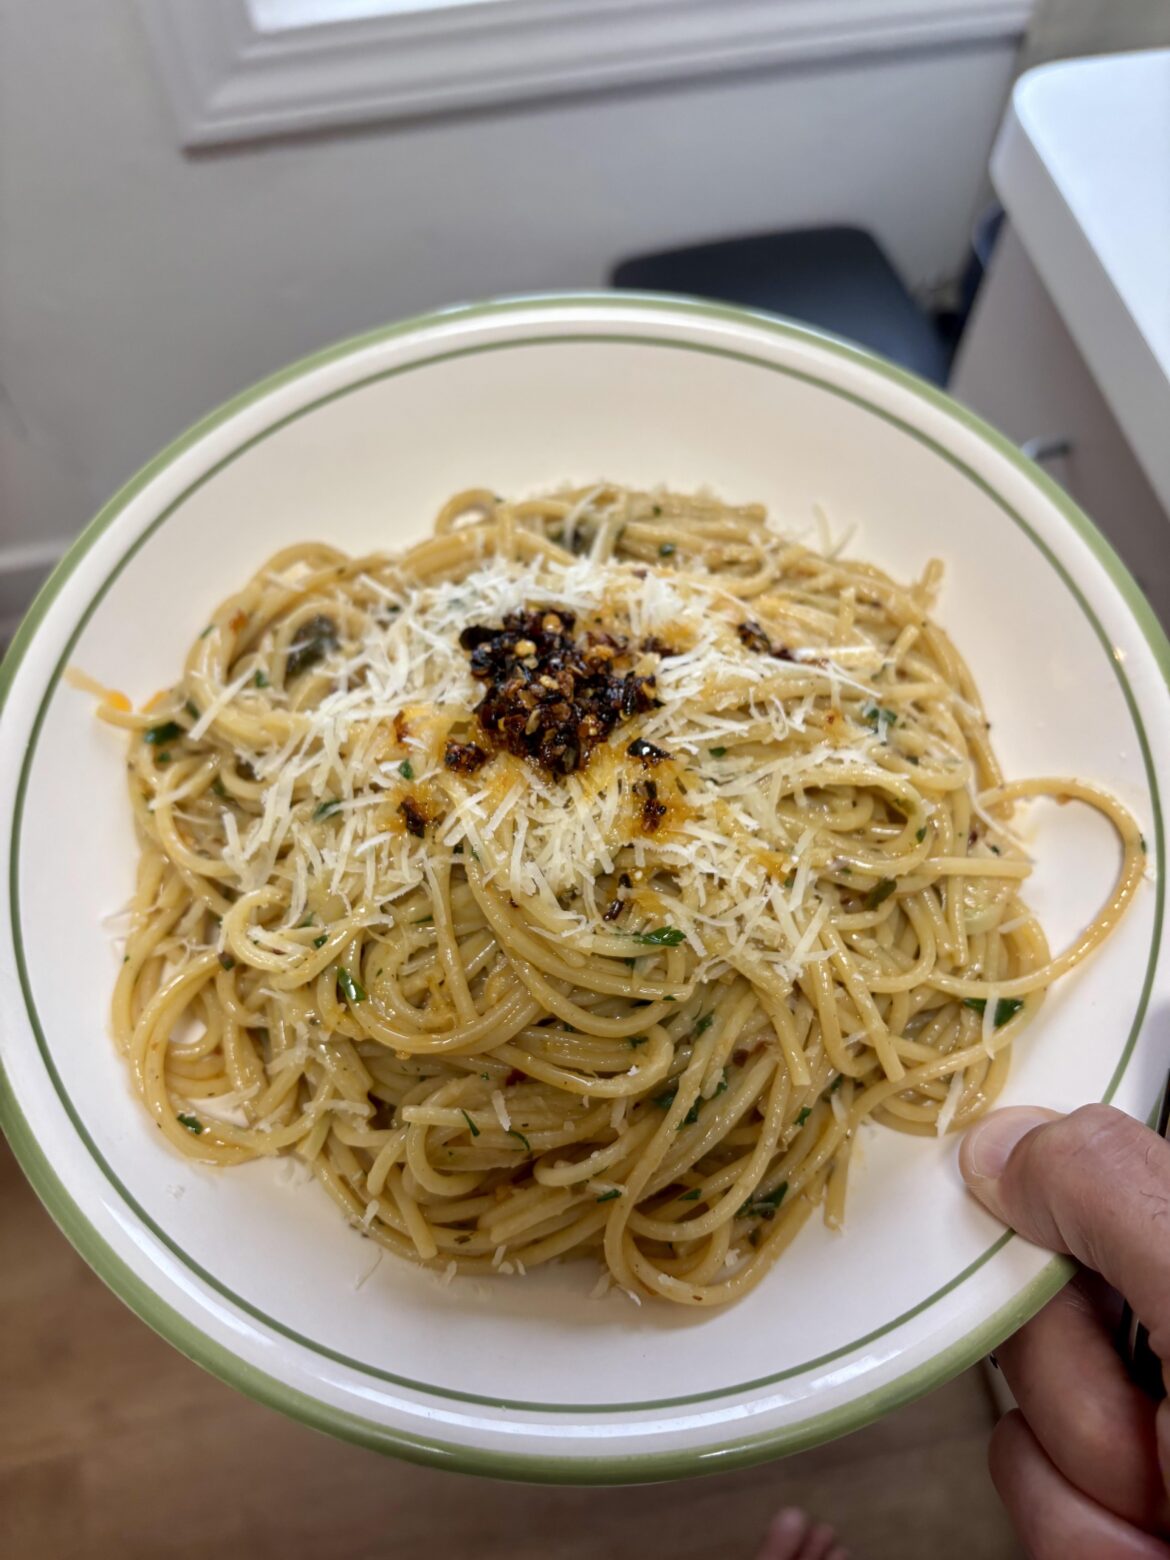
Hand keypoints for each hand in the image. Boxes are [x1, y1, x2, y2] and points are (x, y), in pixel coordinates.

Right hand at [960, 1104, 1169, 1557]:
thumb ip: (1114, 1194)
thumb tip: (1001, 1145)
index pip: (1095, 1172)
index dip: (1047, 1213)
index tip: (1047, 1262)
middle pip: (1038, 1302)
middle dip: (1082, 1388)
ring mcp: (1155, 1422)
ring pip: (1025, 1405)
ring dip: (1092, 1487)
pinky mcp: (1122, 1503)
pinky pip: (1032, 1493)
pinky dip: (1091, 1540)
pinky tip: (1163, 1558)